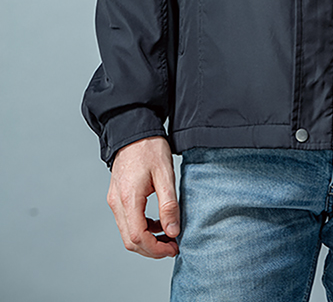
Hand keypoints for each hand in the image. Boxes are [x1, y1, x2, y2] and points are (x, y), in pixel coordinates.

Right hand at [107, 135, 179, 258]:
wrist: (133, 128)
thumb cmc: (149, 147)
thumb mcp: (165, 174)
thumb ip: (169, 205)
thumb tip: (173, 231)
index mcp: (128, 198)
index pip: (138, 237)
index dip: (156, 249)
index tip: (174, 247)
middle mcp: (116, 202)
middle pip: (130, 241)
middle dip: (152, 249)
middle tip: (173, 245)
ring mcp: (114, 200)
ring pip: (127, 233)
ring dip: (147, 240)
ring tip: (168, 235)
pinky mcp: (117, 197)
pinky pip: (126, 221)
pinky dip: (141, 228)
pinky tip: (157, 222)